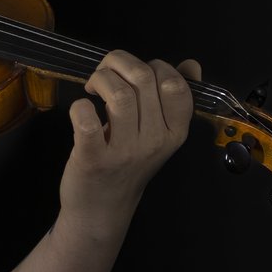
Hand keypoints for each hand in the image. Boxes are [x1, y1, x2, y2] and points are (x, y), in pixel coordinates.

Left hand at [60, 51, 199, 229]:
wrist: (102, 209)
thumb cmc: (129, 165)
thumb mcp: (159, 134)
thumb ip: (174, 98)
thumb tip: (191, 65)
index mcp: (175, 133)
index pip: (176, 84)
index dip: (154, 66)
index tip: (136, 75)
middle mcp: (154, 141)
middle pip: (144, 79)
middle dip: (119, 62)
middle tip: (105, 74)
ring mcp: (124, 152)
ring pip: (120, 94)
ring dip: (101, 78)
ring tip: (92, 87)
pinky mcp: (94, 159)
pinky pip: (87, 120)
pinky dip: (80, 106)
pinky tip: (81, 109)